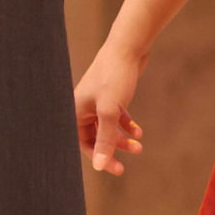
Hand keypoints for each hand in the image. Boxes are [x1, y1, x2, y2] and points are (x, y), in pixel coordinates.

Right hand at [74, 43, 146, 175]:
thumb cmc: (115, 76)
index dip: (98, 157)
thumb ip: (105, 139)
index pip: (82, 143)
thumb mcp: (110, 111)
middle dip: (112, 148)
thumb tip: (99, 166)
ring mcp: (98, 101)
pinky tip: (138, 131)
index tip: (116, 168)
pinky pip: (116, 117)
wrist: (128, 46)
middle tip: (129, 160)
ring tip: (138, 146)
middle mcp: (84, 107)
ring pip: (107, 128)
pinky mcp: (111, 95)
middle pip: (95, 137)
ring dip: (122, 138)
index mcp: (76, 111)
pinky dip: (126, 125)